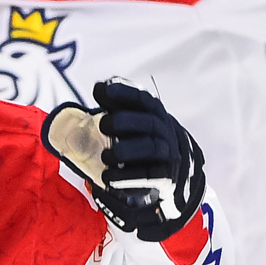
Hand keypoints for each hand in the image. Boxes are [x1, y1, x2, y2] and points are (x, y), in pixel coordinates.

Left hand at [41, 78, 206, 241]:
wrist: (163, 170)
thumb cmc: (136, 137)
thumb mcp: (126, 117)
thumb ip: (112, 102)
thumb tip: (99, 87)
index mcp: (153, 111)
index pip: (142, 98)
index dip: (124, 92)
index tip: (103, 90)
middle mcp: (163, 130)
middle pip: (149, 122)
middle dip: (124, 121)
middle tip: (103, 125)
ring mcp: (166, 154)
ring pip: (151, 148)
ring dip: (125, 150)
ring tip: (105, 156)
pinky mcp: (163, 177)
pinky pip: (148, 176)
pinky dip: (126, 177)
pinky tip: (107, 177)